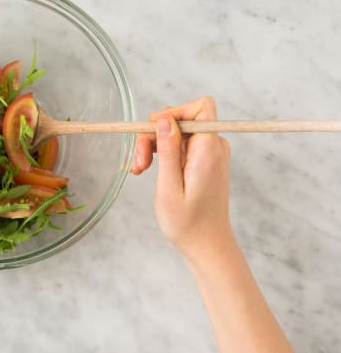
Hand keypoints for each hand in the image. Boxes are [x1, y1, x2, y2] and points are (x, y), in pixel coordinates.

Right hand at [130, 97, 232, 259]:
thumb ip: (168, 151)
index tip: (152, 132)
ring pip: (177, 132)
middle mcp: (214, 147)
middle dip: (155, 134)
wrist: (207, 245)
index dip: (173, 112)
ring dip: (155, 146)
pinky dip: (163, 154)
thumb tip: (164, 119)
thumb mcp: (170, 187)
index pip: (200, 107)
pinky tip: (150, 170)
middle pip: (182, 119)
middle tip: (139, 162)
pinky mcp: (204, 160)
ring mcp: (210, 153)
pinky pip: (181, 145)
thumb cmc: (188, 224)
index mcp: (208, 151)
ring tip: (140, 170)